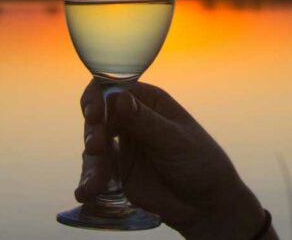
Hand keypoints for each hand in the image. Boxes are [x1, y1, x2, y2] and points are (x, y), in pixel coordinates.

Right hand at [76, 81, 271, 239]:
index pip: (114, 88)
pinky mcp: (117, 171)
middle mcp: (131, 118)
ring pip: (94, 146)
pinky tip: (86, 192)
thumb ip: (145, 121)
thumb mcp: (174, 140)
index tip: (94, 115)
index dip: (98, 97)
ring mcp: (123, 145)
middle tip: (96, 149)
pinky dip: (88, 180)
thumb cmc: (199, 162)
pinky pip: (95, 171)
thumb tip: (117, 97)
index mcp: (148, 101)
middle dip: (93, 132)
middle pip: (98, 116)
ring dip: (91, 163)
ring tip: (95, 185)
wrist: (205, 203)